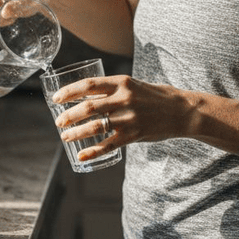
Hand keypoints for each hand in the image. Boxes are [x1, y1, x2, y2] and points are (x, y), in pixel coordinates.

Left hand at [49, 74, 191, 161]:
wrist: (182, 111)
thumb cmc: (155, 96)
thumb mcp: (134, 85)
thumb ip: (113, 90)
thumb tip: (86, 96)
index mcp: (122, 82)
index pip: (88, 85)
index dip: (69, 92)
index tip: (56, 98)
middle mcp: (124, 99)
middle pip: (88, 107)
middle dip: (68, 116)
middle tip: (58, 122)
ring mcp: (129, 118)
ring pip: (95, 127)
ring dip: (76, 133)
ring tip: (65, 137)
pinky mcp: (134, 135)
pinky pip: (109, 145)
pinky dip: (93, 152)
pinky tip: (81, 156)